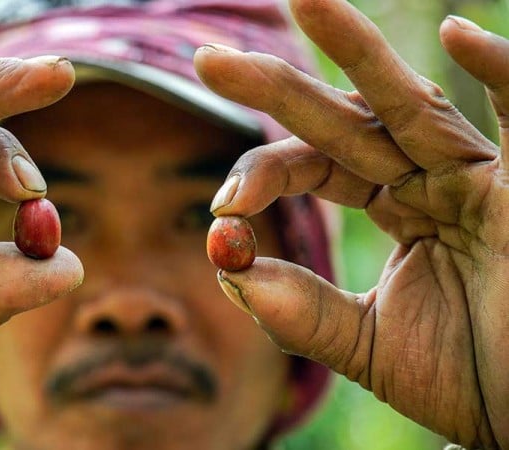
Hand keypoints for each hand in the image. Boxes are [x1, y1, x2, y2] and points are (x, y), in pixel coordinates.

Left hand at [194, 0, 508, 447]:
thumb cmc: (471, 377)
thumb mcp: (368, 347)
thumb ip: (301, 312)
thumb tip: (231, 268)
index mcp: (398, 207)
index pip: (317, 164)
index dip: (264, 173)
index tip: (221, 205)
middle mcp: (434, 181)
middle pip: (345, 121)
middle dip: (277, 89)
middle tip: (207, 60)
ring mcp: (483, 179)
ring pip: (413, 106)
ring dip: (358, 52)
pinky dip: (503, 75)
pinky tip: (458, 32)